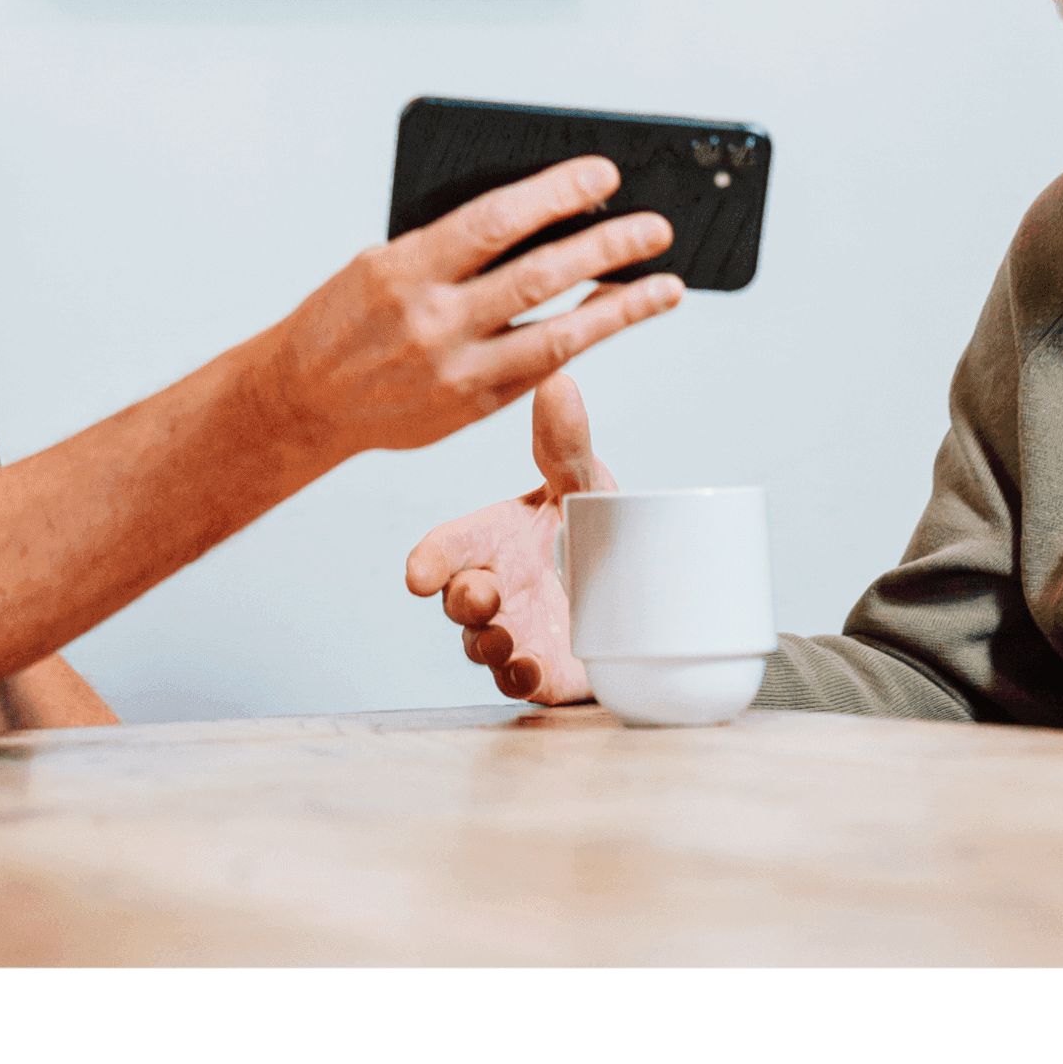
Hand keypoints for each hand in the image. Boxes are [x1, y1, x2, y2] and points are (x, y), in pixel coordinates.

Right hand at [265, 157, 678, 457]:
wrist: (302, 398)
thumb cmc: (346, 316)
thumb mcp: (383, 262)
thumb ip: (450, 245)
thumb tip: (535, 214)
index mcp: (405, 269)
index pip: (496, 220)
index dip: (557, 193)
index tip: (604, 174)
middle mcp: (433, 321)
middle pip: (540, 276)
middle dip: (608, 246)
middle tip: (654, 228)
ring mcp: (455, 370)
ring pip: (558, 334)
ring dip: (621, 306)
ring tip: (665, 285)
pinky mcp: (471, 407)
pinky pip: (543, 368)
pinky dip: (585, 340)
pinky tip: (616, 318)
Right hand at [404, 373, 613, 703]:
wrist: (644, 587)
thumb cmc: (593, 526)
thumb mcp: (582, 484)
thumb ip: (566, 443)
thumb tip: (559, 380)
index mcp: (494, 539)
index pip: (447, 547)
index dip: (430, 560)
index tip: (418, 574)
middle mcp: (496, 587)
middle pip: (458, 600)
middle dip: (463, 599)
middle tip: (484, 593)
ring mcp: (515, 633)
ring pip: (480, 647)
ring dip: (487, 644)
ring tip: (506, 641)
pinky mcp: (543, 672)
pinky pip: (519, 683)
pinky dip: (519, 679)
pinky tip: (530, 670)